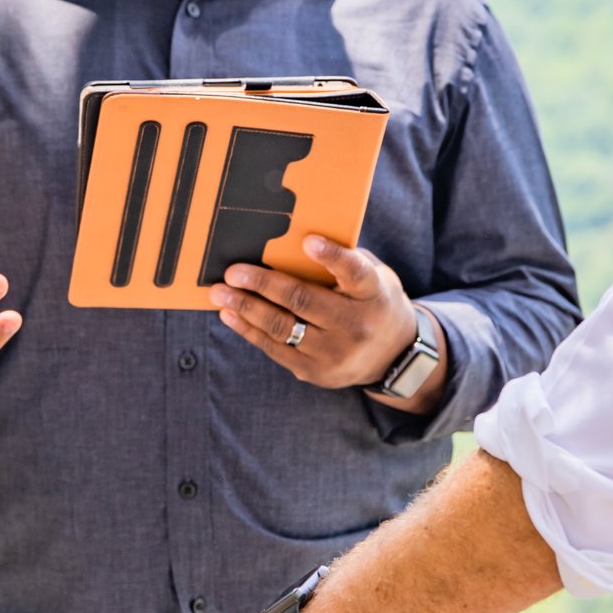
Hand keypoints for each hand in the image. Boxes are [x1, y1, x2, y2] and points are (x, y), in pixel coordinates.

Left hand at [209, 236, 446, 409]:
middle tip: (233, 272)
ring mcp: (334, 354)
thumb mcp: (373, 276)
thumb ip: (343, 260)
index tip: (307, 241)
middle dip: (263, 284)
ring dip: (246, 309)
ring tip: (221, 294)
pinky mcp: (315, 372)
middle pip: (304, 301)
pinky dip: (249, 331)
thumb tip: (293, 241)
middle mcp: (356, 325)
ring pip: (282, 328)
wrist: (392, 356)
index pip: (354, 272)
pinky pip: (275, 349)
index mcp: (373, 293)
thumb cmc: (372, 301)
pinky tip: (230, 315)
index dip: (331, 256)